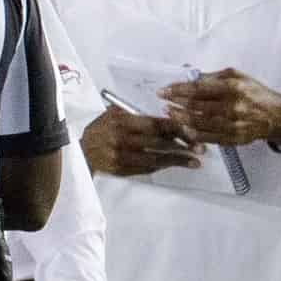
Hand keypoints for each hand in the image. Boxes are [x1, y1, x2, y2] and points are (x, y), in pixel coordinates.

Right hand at [79, 105, 201, 177]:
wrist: (80, 153)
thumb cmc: (100, 130)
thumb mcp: (112, 115)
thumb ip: (135, 113)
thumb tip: (165, 110)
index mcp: (121, 122)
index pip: (155, 124)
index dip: (176, 128)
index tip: (193, 130)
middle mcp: (120, 139)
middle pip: (158, 143)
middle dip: (182, 145)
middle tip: (201, 148)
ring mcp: (120, 157)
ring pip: (155, 159)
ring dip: (177, 160)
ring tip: (195, 161)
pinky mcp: (120, 170)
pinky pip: (146, 169)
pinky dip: (162, 167)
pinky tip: (174, 165)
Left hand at [158, 69, 280, 147]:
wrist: (277, 116)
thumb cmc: (254, 93)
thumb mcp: (238, 77)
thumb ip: (213, 77)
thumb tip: (188, 76)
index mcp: (234, 88)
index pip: (199, 88)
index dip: (178, 90)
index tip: (164, 90)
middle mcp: (234, 106)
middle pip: (196, 106)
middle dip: (176, 103)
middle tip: (163, 100)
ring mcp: (233, 124)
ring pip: (199, 123)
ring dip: (180, 118)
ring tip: (169, 113)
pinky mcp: (233, 138)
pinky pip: (207, 138)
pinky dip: (192, 133)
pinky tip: (182, 128)